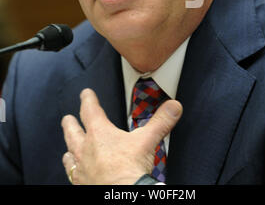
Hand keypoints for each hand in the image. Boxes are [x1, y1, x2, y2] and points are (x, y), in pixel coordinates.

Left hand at [61, 88, 182, 184]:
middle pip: (72, 131)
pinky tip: (76, 174)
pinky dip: (73, 172)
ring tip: (68, 149)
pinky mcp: (82, 185)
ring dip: (69, 149)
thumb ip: (161, 121)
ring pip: (69, 155)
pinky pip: (72, 176)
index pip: (90, 110)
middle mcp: (85, 149)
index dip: (87, 99)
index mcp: (99, 133)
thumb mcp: (148, 140)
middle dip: (70, 123)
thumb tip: (174, 107)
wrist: (123, 196)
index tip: (86, 93)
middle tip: (67, 118)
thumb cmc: (130, 169)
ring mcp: (81, 169)